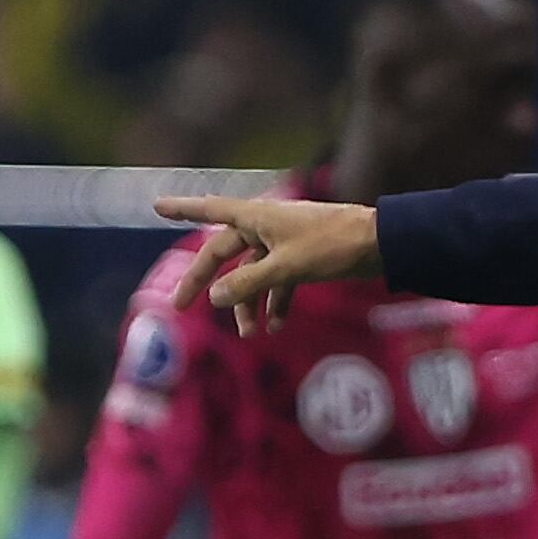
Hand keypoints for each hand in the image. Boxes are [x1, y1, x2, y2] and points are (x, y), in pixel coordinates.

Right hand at [153, 194, 380, 335]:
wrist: (381, 244)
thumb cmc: (333, 245)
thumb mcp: (286, 266)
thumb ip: (248, 282)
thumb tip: (215, 297)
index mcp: (256, 216)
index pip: (209, 210)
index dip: (182, 209)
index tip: (156, 204)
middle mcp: (265, 227)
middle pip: (223, 254)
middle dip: (205, 282)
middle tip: (179, 306)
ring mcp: (283, 244)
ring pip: (252, 274)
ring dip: (247, 303)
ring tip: (247, 334)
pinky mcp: (302, 259)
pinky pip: (278, 282)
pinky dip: (276, 303)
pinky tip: (277, 326)